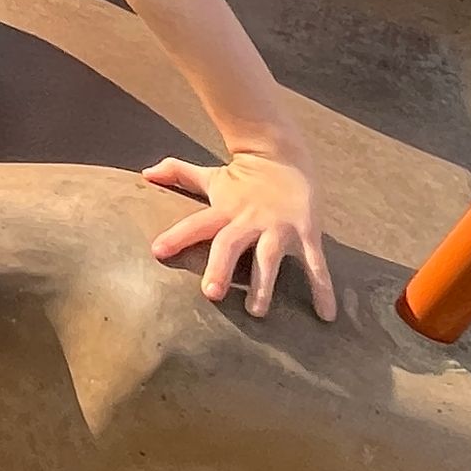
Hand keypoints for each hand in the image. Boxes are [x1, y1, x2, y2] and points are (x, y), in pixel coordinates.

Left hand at [144, 151, 336, 319]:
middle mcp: (250, 219)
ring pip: (270, 258)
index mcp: (225, 209)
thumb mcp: (210, 175)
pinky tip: (325, 316)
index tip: (157, 251)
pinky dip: (322, 289)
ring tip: (257, 312)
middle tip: (211, 294)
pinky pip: (316, 265)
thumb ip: (178, 174)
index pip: (196, 223)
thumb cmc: (243, 176)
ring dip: (265, 285)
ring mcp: (279, 227)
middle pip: (231, 244)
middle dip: (220, 267)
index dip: (177, 235)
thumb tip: (145, 173)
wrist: (286, 155)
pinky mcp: (307, 233)